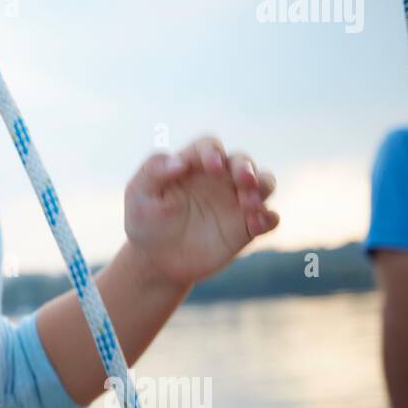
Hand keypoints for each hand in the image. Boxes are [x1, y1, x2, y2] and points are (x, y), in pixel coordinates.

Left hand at [123, 135, 278, 287]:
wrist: (156, 261)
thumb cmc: (145, 221)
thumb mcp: (138, 195)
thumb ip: (153, 171)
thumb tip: (179, 161)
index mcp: (192, 165)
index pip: (209, 146)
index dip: (212, 151)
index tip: (211, 166)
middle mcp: (219, 178)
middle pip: (242, 161)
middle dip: (246, 168)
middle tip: (243, 181)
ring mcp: (235, 202)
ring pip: (264, 183)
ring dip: (262, 188)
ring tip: (249, 205)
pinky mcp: (246, 228)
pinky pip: (268, 218)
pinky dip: (268, 218)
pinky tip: (256, 225)